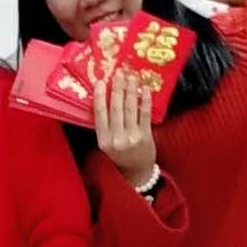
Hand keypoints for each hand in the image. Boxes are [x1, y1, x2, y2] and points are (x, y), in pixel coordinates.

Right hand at [93, 71, 156, 186]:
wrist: (137, 172)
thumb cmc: (120, 154)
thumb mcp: (107, 144)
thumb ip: (105, 125)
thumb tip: (105, 98)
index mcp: (103, 140)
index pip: (100, 114)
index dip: (100, 97)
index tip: (101, 82)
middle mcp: (117, 139)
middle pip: (116, 108)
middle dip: (117, 88)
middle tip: (119, 73)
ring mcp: (132, 137)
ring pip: (130, 109)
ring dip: (131, 90)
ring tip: (131, 77)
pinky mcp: (146, 136)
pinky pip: (145, 114)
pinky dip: (145, 100)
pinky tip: (144, 90)